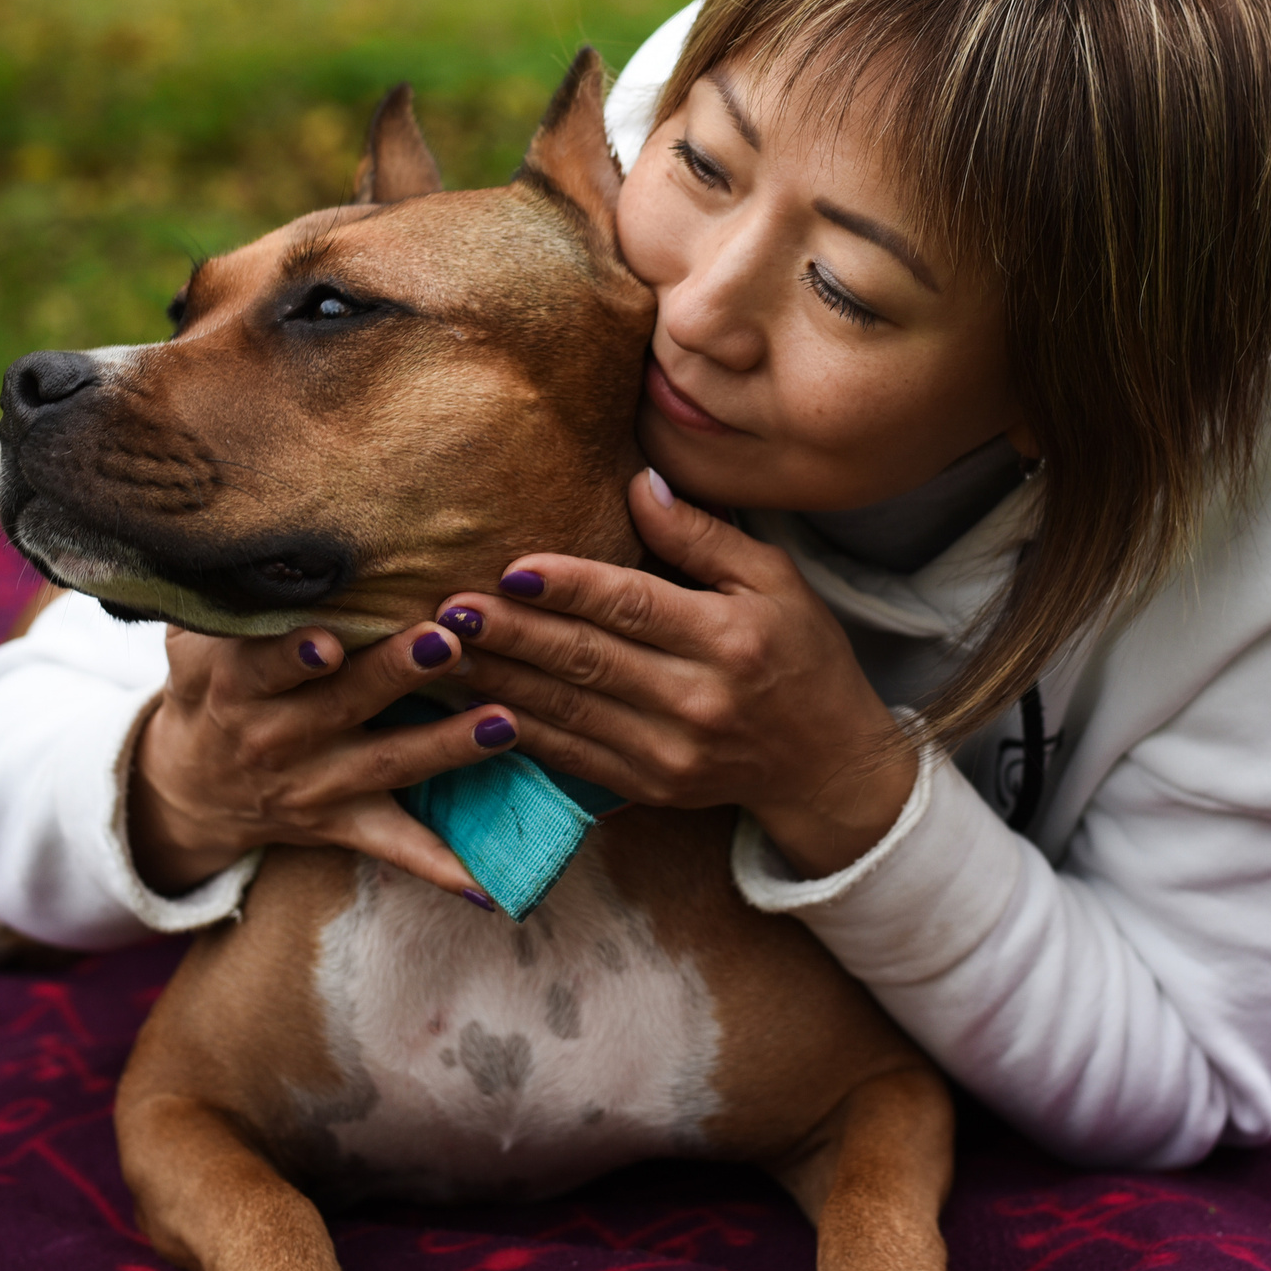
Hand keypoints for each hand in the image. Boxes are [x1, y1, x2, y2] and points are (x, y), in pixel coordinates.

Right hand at [128, 621, 519, 906]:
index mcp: (238, 687)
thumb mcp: (191, 642)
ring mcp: (316, 786)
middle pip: (344, 706)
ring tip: (504, 723)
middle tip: (447, 642)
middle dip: (397, 674)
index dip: (295, 655)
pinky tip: (494, 884)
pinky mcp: (344, 823)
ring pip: (389, 767)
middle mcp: (279, 739)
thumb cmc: (208, 684)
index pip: (264, 667)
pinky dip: (444, 866)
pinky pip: (397, 847)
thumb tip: (251, 541)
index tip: (332, 641)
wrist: (190, 786)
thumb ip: (220, 598)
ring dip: (447, 748)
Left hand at [435, 471, 916, 879]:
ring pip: (567, 711)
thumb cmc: (803, 657)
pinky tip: (475, 706)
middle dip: (514, 633)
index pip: (634, 606)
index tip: (512, 567)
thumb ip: (703, 535)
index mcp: (729, 638)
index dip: (569, 587)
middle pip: (588, 660)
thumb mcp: (774, 580)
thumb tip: (639, 483)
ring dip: (499, 681)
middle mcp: (698, 700)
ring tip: (444, 651)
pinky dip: (519, 731)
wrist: (826, 766)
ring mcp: (670, 754)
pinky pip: (571, 756)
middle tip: (452, 608)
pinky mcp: (650, 786)